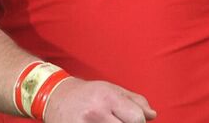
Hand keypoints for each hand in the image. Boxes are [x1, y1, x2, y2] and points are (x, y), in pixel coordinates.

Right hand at [42, 77, 156, 121]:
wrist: (56, 97)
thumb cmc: (89, 93)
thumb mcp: (114, 90)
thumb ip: (136, 102)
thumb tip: (152, 115)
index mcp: (109, 98)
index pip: (137, 119)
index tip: (136, 121)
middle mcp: (96, 112)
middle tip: (122, 121)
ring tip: (112, 122)